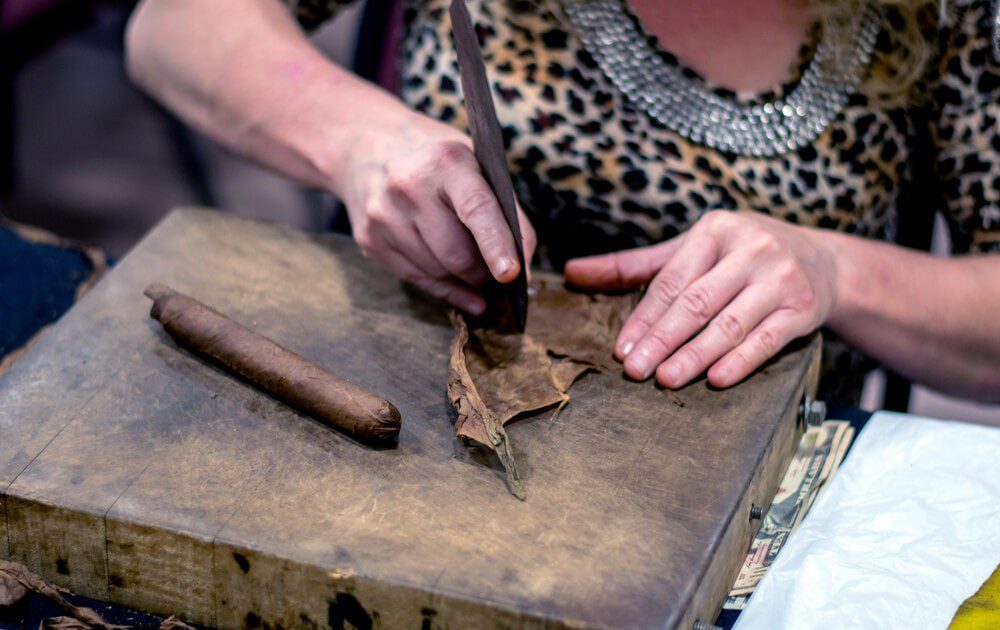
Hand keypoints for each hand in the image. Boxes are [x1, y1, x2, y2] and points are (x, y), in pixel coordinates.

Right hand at [335, 109, 535, 314]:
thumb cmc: (435, 160)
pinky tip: (467, 294)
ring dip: (466, 280)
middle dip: (484, 273)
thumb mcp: (473, 163)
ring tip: (479, 273)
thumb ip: (504, 209)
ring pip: (438, 272)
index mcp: (444, 162)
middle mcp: (408, 187)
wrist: (366, 146)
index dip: (496, 244)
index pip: (476, 208)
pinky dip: (447, 290)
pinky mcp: (370, 240)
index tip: (513, 274)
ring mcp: (384, 216)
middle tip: (502, 277)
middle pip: (456, 253)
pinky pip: (417, 280)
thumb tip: (522, 266)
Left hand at [564, 211, 837, 387]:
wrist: (823, 262)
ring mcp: (780, 279)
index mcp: (716, 230)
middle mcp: (751, 249)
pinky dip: (741, 361)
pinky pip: (767, 340)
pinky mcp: (804, 309)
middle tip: (635, 370)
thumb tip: (572, 271)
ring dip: (696, 355)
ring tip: (667, 379)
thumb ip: (634, 265)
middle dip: (662, 340)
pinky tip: (716, 379)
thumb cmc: (742, 255)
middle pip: (697, 302)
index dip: (644, 318)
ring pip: (729, 324)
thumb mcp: (692, 248)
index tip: (621, 349)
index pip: (671, 281)